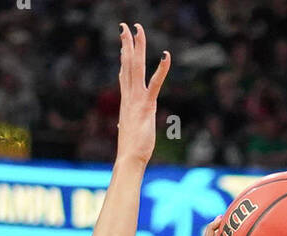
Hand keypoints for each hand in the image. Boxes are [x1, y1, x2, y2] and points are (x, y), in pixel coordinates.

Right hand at [115, 23, 169, 166]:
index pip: (123, 74)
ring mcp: (137, 100)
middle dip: (126, 44)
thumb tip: (121, 124)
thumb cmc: (130, 149)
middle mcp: (129, 97)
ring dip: (138, 47)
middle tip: (125, 26)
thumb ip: (125, 123)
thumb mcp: (127, 131)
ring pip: (136, 67)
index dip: (123, 58)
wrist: (129, 159)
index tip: (122, 44)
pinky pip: (155, 83)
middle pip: (126, 65)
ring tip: (138, 29)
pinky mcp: (147, 106)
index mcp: (125, 101)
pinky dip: (161, 69)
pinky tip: (165, 55)